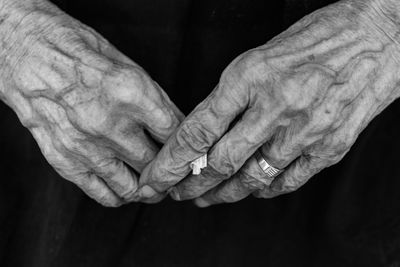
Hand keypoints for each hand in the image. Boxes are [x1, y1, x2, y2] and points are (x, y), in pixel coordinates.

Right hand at [0, 1, 182, 205]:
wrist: (30, 55)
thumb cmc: (81, 54)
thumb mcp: (130, 67)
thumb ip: (157, 103)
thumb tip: (178, 129)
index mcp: (132, 94)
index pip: (175, 135)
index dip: (186, 145)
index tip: (188, 150)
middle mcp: (110, 124)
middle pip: (157, 164)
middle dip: (170, 170)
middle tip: (174, 169)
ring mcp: (86, 147)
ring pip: (134, 188)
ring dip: (148, 189)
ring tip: (153, 182)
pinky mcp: (66, 161)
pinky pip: (103, 194)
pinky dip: (120, 196)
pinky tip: (126, 186)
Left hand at [136, 0, 399, 205]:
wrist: (378, 36)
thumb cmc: (314, 40)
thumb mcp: (258, 58)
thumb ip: (230, 98)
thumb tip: (205, 134)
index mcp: (249, 77)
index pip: (198, 130)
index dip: (172, 160)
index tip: (156, 177)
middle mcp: (275, 106)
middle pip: (220, 161)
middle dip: (192, 184)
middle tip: (178, 193)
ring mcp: (304, 130)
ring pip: (252, 178)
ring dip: (224, 193)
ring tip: (207, 198)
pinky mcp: (330, 146)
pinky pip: (288, 181)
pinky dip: (264, 190)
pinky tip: (252, 190)